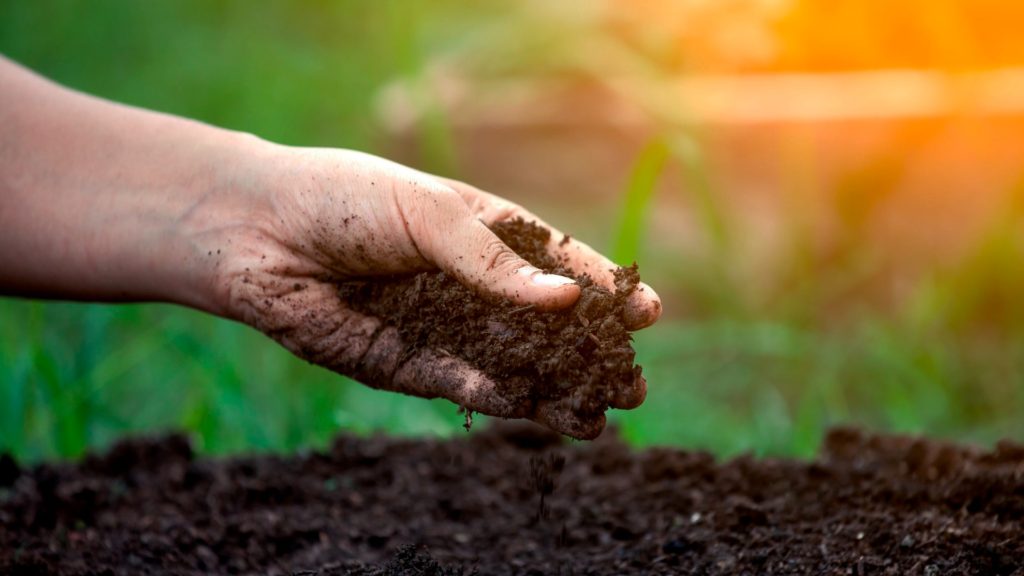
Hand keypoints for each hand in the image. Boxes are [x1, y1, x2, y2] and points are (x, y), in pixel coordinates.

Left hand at [202, 145, 661, 437]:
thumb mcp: (430, 216)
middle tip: (633, 384)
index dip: (604, 288)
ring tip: (599, 418)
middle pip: (545, 326)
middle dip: (590, 355)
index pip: (559, 264)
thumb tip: (567, 299)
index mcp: (484, 231)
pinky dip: (498, 397)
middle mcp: (471, 284)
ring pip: (512, 365)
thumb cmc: (346, 200)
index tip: (649, 311)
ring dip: (555, 391)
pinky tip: (533, 410)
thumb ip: (494, 263)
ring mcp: (442, 326)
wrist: (259, 233)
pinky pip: (462, 384)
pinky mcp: (406, 363)